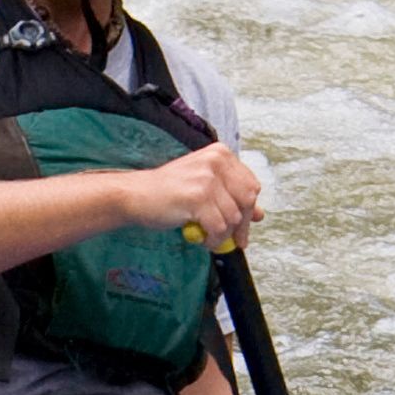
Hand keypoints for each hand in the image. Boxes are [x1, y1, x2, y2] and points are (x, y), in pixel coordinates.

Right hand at [121, 143, 262, 251]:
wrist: (135, 195)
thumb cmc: (167, 192)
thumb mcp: (204, 187)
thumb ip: (231, 196)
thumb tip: (260, 214)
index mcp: (221, 154)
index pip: (251, 185)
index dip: (249, 210)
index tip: (242, 228)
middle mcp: (217, 161)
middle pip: (247, 201)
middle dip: (240, 225)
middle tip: (231, 241)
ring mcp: (207, 179)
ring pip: (233, 217)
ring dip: (222, 235)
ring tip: (207, 236)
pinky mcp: (197, 198)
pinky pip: (218, 228)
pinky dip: (213, 240)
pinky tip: (201, 238)